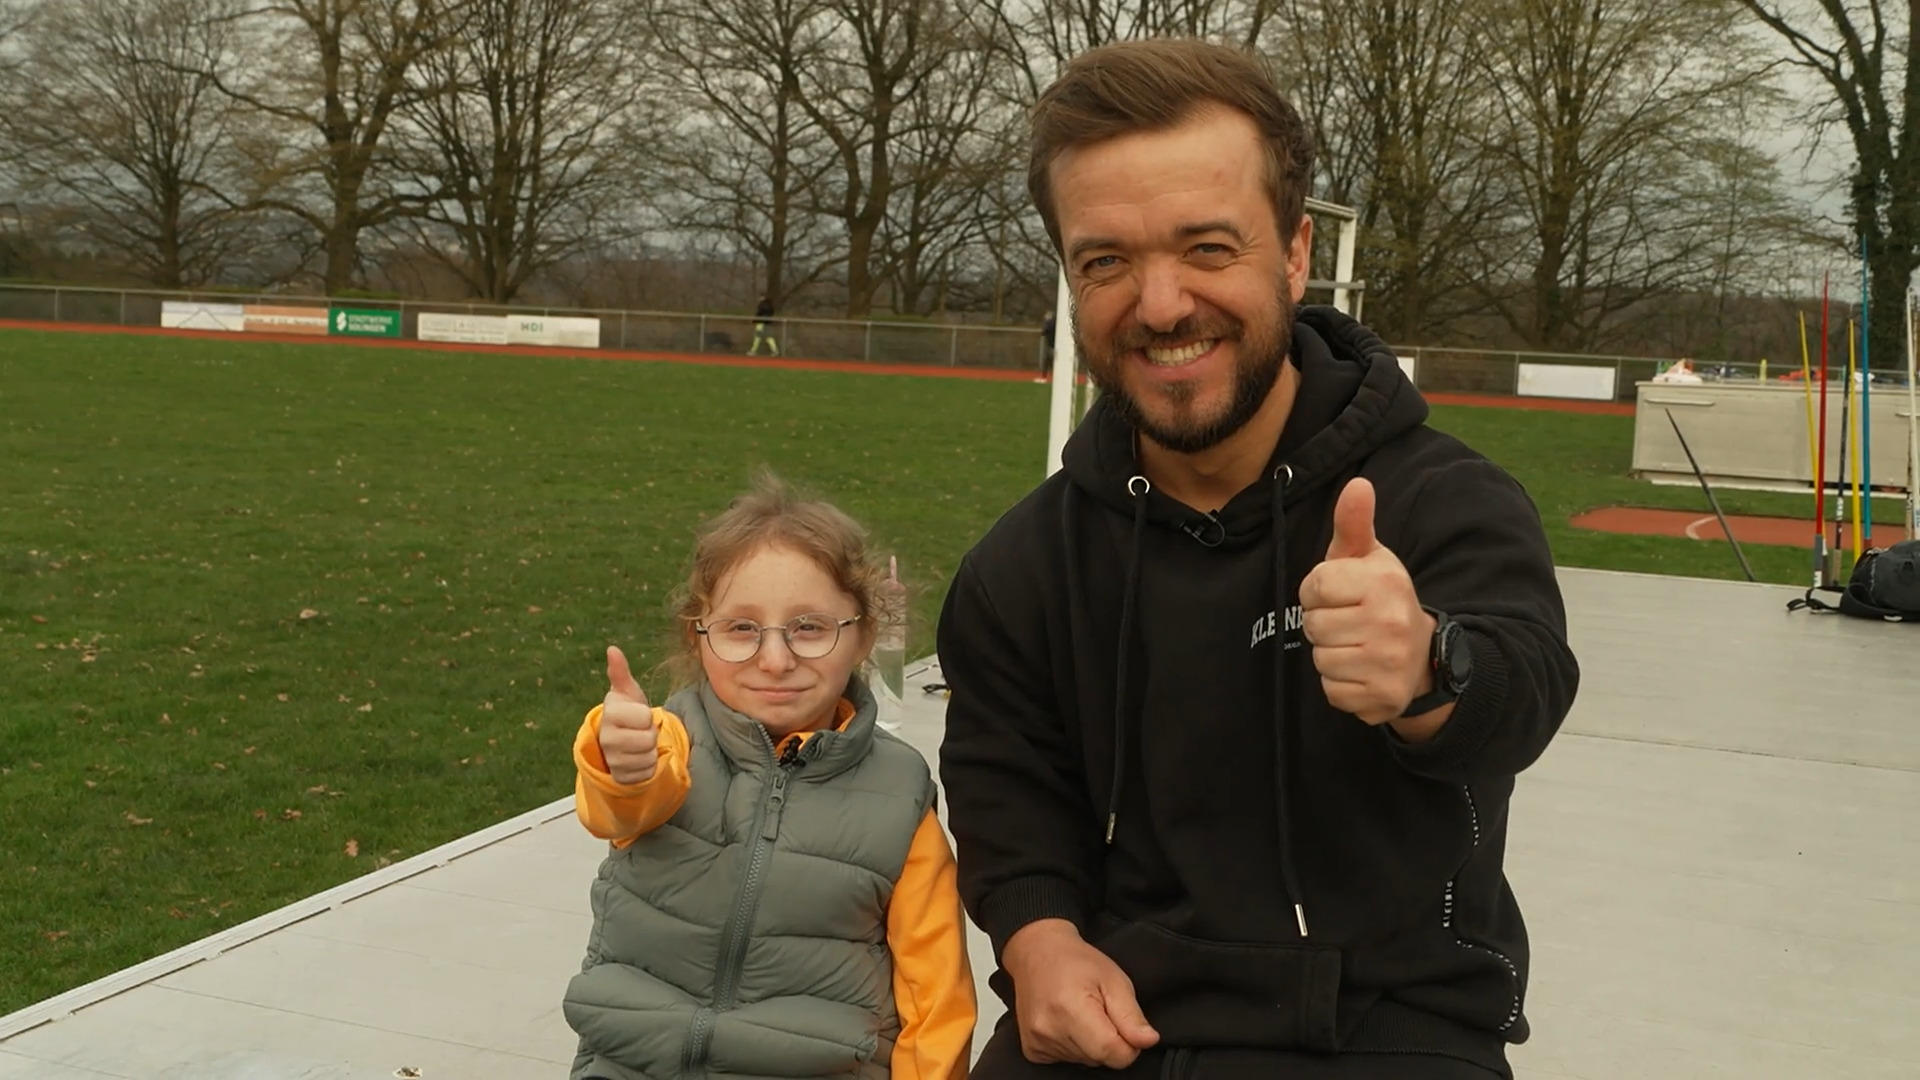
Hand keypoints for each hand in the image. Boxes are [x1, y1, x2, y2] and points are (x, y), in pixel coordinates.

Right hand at [599, 645, 657, 784]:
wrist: (618, 739)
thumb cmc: (627, 711)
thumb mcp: (627, 692)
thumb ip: (620, 672)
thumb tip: (612, 649)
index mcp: (610, 714)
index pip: (645, 717)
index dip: (647, 716)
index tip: (637, 715)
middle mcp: (606, 739)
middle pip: (648, 740)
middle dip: (650, 735)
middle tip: (639, 731)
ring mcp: (612, 760)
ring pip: (649, 758)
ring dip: (650, 751)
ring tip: (638, 743)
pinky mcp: (620, 777)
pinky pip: (647, 773)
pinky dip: (647, 767)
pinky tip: (637, 759)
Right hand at [1001, 919, 1158, 1067]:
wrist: (1037, 952)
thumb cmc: (1076, 961)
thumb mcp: (1114, 980)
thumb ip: (1132, 1015)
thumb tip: (1148, 1041)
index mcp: (1072, 1010)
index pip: (1114, 1054)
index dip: (1129, 1045)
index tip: (1124, 1025)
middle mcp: (1049, 1030)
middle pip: (1099, 1059)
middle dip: (1108, 1041)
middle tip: (1098, 1011)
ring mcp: (1037, 1042)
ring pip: (1084, 1061)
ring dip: (1089, 1043)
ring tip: (1080, 1013)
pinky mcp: (1032, 1049)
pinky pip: (1065, 1060)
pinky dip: (1072, 1045)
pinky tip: (1066, 1022)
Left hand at [1299, 478, 1435, 727]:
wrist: (1424, 656)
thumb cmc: (1382, 599)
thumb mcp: (1370, 558)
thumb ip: (1354, 524)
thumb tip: (1357, 484)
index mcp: (1384, 582)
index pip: (1314, 585)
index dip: (1318, 591)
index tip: (1339, 595)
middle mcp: (1390, 622)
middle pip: (1313, 624)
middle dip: (1324, 624)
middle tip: (1350, 623)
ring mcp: (1388, 663)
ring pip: (1320, 659)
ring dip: (1330, 655)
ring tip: (1357, 646)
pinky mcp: (1383, 697)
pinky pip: (1332, 691)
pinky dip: (1340, 684)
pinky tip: (1362, 670)